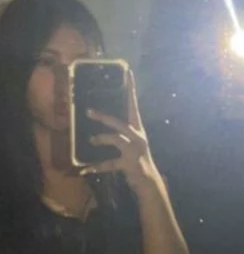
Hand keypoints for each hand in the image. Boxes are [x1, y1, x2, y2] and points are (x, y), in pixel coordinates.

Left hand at [80, 74, 155, 191]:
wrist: (149, 181)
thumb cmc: (138, 160)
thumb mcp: (133, 143)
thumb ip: (123, 132)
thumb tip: (106, 118)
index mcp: (138, 130)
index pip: (133, 106)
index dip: (130, 90)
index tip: (128, 72)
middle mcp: (138, 137)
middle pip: (120, 123)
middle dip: (103, 117)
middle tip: (88, 111)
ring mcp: (134, 151)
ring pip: (116, 139)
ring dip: (101, 139)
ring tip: (90, 140)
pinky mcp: (129, 164)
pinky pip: (109, 164)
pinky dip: (96, 167)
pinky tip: (84, 170)